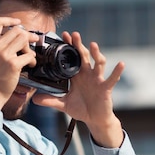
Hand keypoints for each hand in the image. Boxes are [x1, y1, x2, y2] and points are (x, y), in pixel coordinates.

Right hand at [0, 18, 37, 108]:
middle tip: (33, 40)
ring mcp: (3, 55)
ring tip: (30, 56)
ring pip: (24, 40)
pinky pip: (29, 55)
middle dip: (27, 35)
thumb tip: (15, 35)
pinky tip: (30, 64)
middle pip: (16, 30)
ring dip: (30, 47)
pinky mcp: (13, 64)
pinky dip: (32, 59)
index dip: (10, 19)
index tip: (18, 22)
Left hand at [33, 31, 124, 147]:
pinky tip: (121, 64)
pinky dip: (117, 72)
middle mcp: (87, 74)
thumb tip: (34, 100)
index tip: (63, 36)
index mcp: (76, 76)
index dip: (69, 47)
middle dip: (79, 45)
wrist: (93, 119)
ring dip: (96, 54)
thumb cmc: (80, 109)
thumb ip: (50, 101)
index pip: (72, 58)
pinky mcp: (106, 88)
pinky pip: (112, 78)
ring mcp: (97, 79)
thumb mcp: (63, 105)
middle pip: (84, 56)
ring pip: (98, 63)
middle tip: (74, 34)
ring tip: (93, 45)